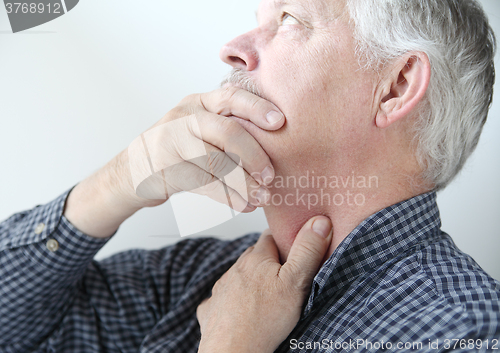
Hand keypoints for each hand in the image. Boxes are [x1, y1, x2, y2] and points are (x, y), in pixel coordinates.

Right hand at [64, 87, 284, 237]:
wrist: (134, 170)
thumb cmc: (179, 149)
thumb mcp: (199, 128)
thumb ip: (227, 127)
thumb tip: (276, 143)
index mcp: (199, 103)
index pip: (231, 97)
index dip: (257, 108)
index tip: (280, 123)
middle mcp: (185, 117)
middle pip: (228, 131)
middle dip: (255, 155)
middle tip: (270, 176)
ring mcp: (172, 142)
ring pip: (217, 162)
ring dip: (244, 183)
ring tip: (262, 198)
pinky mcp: (165, 169)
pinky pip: (204, 184)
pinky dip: (228, 197)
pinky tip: (243, 205)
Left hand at [196, 216, 332, 352]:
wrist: (233, 350)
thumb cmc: (265, 319)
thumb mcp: (296, 282)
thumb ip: (308, 251)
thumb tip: (319, 222)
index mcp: (255, 258)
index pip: (271, 236)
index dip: (285, 239)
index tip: (296, 247)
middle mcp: (235, 269)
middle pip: (255, 256)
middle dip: (269, 261)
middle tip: (285, 273)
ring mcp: (221, 289)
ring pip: (239, 276)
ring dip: (250, 280)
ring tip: (266, 295)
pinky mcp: (212, 309)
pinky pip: (222, 298)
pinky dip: (232, 301)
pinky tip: (241, 310)